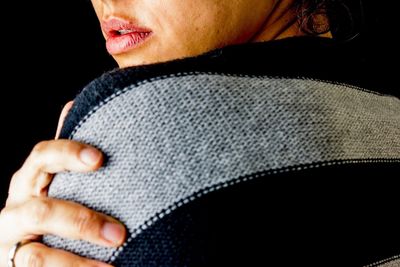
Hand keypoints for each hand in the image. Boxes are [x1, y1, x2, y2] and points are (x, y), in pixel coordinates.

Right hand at [0, 102, 125, 266]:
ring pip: (36, 258)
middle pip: (42, 212)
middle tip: (120, 234)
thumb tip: (75, 104)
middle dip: (82, 222)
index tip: (99, 159)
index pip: (43, 157)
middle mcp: (16, 210)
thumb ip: (64, 152)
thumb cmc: (52, 204)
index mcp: (30, 180)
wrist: (24, 246)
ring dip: (76, 264)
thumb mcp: (54, 178)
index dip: (68, 155)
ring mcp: (11, 244)